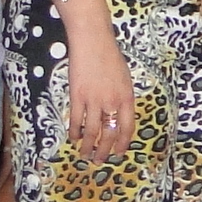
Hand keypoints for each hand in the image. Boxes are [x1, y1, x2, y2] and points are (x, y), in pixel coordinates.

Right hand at [64, 14, 135, 160]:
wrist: (93, 41)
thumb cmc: (110, 56)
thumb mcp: (125, 78)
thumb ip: (122, 98)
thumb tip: (118, 116)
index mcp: (127, 97)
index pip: (127, 127)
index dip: (122, 143)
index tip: (118, 153)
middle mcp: (112, 102)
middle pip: (109, 133)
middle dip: (104, 150)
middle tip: (99, 161)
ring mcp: (94, 100)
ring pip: (92, 131)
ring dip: (88, 146)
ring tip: (84, 155)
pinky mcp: (77, 96)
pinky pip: (76, 120)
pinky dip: (75, 131)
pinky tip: (74, 138)